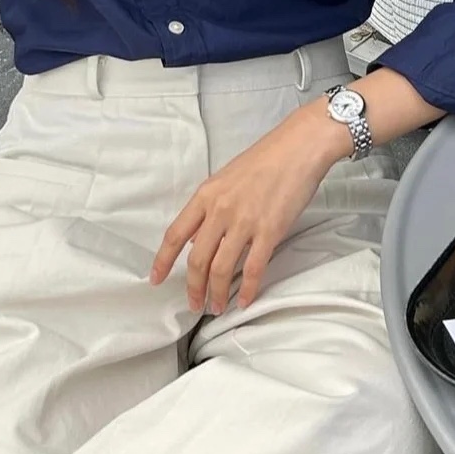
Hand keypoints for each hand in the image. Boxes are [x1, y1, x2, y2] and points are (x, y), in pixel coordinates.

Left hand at [150, 104, 346, 313]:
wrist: (298, 147)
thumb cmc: (264, 160)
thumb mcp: (225, 179)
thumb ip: (209, 209)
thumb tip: (197, 240)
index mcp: (206, 196)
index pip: (175, 234)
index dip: (162, 261)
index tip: (155, 280)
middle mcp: (220, 210)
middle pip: (197, 260)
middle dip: (194, 287)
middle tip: (195, 304)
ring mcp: (245, 221)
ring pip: (222, 269)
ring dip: (217, 293)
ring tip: (217, 306)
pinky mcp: (270, 231)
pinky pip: (253, 268)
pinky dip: (248, 289)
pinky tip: (245, 300)